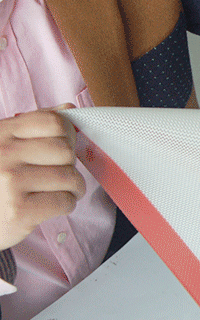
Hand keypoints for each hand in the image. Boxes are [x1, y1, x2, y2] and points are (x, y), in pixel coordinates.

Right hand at [0, 105, 85, 250]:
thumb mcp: (4, 145)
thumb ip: (35, 126)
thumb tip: (68, 109)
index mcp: (2, 134)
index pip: (54, 122)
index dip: (67, 135)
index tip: (63, 147)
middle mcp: (4, 154)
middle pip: (65, 150)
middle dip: (70, 165)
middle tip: (60, 174)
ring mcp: (11, 182)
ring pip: (69, 177)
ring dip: (73, 187)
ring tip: (61, 190)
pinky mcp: (19, 210)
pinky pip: (64, 201)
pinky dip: (66, 205)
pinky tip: (52, 205)